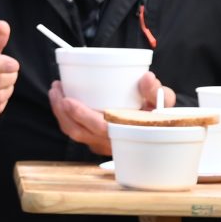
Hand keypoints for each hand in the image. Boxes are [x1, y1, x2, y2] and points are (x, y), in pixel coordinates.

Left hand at [49, 73, 175, 157]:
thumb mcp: (164, 100)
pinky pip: (75, 131)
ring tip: (56, 90)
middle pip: (79, 132)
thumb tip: (146, 78)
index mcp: (127, 132)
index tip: (68, 101)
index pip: (101, 129)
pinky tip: (62, 99)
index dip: (82, 117)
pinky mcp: (95, 140)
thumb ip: (155, 90)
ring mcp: (101, 143)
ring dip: (60, 113)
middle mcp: (111, 142)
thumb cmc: (159, 111)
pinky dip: (65, 116)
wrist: (159, 124)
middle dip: (62, 111)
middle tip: (56, 89)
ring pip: (74, 132)